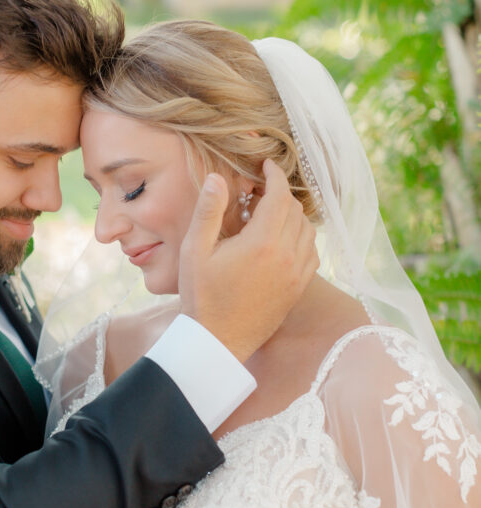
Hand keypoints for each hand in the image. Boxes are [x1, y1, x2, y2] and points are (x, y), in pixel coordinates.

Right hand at [178, 160, 318, 361]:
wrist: (216, 341)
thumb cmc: (201, 296)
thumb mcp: (195, 250)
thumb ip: (208, 210)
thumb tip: (218, 177)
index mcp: (262, 243)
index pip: (279, 196)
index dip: (274, 175)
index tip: (265, 165)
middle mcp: (286, 256)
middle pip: (295, 210)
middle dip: (280, 194)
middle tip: (259, 191)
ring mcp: (296, 275)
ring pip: (308, 230)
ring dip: (292, 215)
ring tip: (269, 214)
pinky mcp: (298, 289)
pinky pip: (312, 253)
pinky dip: (302, 238)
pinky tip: (282, 240)